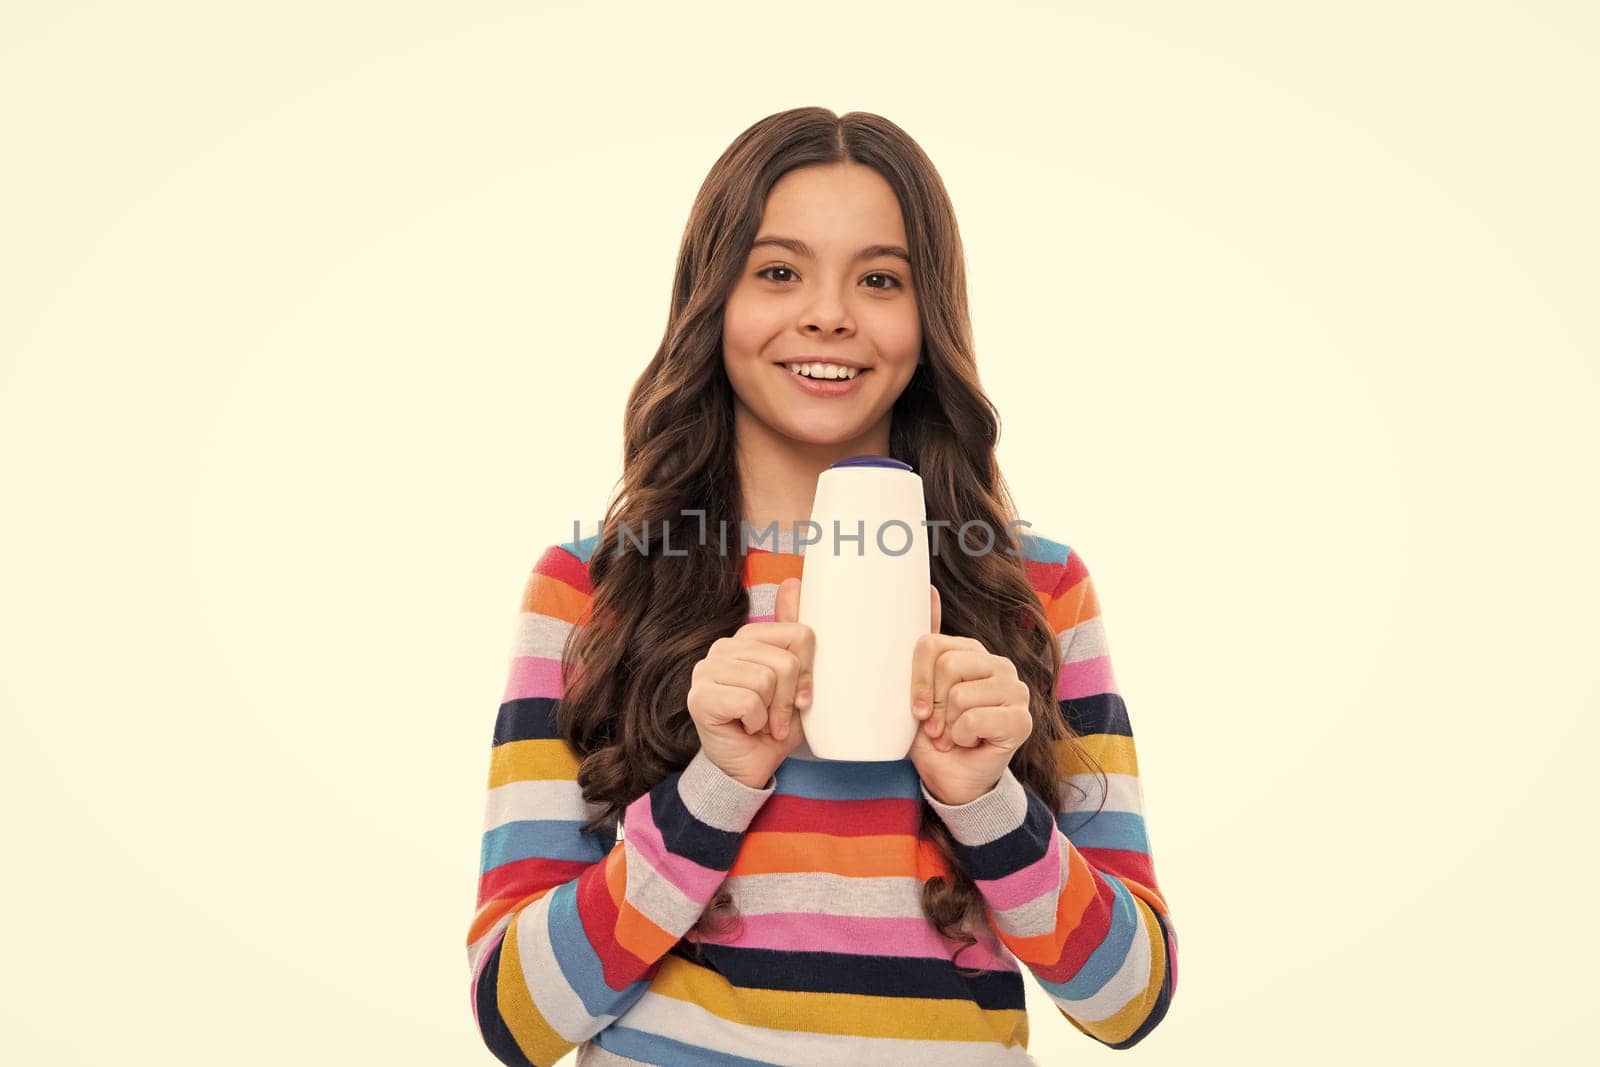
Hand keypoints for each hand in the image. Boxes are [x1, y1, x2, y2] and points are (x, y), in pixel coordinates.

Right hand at [685, 577, 813, 788]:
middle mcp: (723, 647)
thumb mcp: (795, 682)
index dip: (808, 673)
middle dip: (789, 698)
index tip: (800, 698)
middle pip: (785, 660)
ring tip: (761, 723)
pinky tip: (744, 728)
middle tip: (778, 717)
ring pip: (766, 679)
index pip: (798, 635)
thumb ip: (793, 637)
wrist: (747, 768)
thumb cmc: (773, 726)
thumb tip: (794, 582)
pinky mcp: (699, 696)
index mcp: (748, 638)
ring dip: (772, 713)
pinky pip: (749, 701)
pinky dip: (755, 723)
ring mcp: (707, 670)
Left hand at [908, 584, 1034, 805]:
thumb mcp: (921, 689)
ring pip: (960, 694)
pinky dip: (961, 738)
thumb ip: (928, 645)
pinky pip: (974, 719)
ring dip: (947, 725)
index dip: (917, 680)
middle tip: (937, 726)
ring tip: (952, 736)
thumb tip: (929, 589)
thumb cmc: (935, 735)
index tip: (917, 708)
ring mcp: (1015, 690)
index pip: (932, 645)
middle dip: (935, 705)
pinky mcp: (1022, 720)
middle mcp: (999, 665)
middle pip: (948, 665)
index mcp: (973, 653)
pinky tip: (969, 744)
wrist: (952, 780)